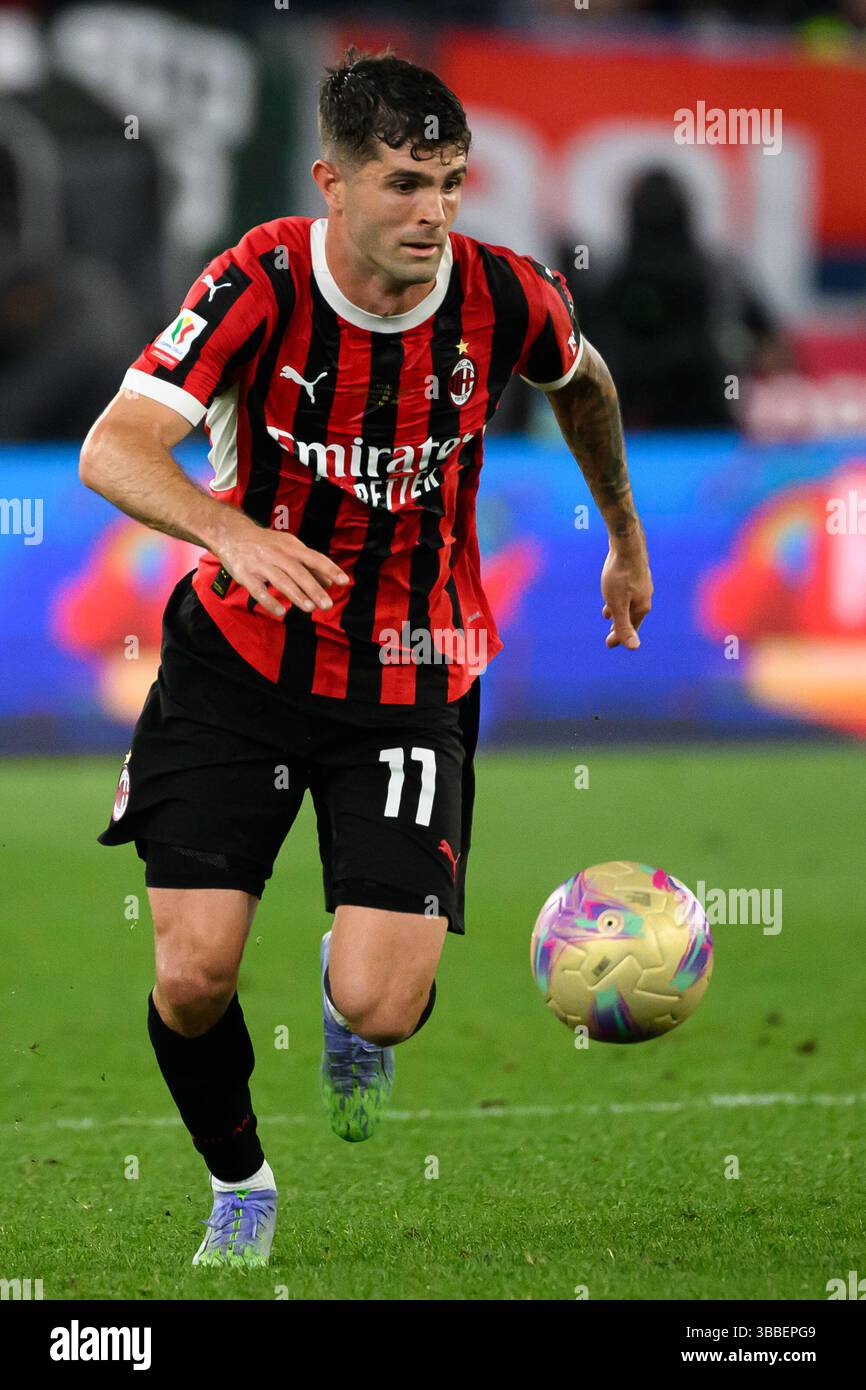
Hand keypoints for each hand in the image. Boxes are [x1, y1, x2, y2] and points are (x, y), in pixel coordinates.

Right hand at [215, 516, 349, 619]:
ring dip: (296, 595)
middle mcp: (277, 553)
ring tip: (310, 608)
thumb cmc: (266, 543)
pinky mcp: (245, 575)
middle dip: (314, 589)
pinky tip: (281, 611)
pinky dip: (269, 601)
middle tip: (327, 604)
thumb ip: (309, 565)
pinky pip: (258, 590)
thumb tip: (330, 582)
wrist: (231, 534)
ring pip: (281, 580)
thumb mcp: (289, 548)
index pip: (314, 558)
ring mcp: (260, 564)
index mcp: (290, 546)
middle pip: (298, 572)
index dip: (329, 569)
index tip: (344, 581)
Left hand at [600, 531, 652, 649]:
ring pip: (629, 604)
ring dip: (619, 613)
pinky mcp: (636, 573)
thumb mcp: (617, 604)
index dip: (619, 638)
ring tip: (608, 616)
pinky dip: (620, 598)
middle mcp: (645, 597)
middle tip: (610, 637)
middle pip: (631, 617)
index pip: (631, 628)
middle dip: (620, 627)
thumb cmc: (620, 576)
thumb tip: (634, 648)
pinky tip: (612, 592)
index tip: (608, 644)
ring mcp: (642, 585)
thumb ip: (624, 626)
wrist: (628, 545)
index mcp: (642, 607)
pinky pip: (628, 591)